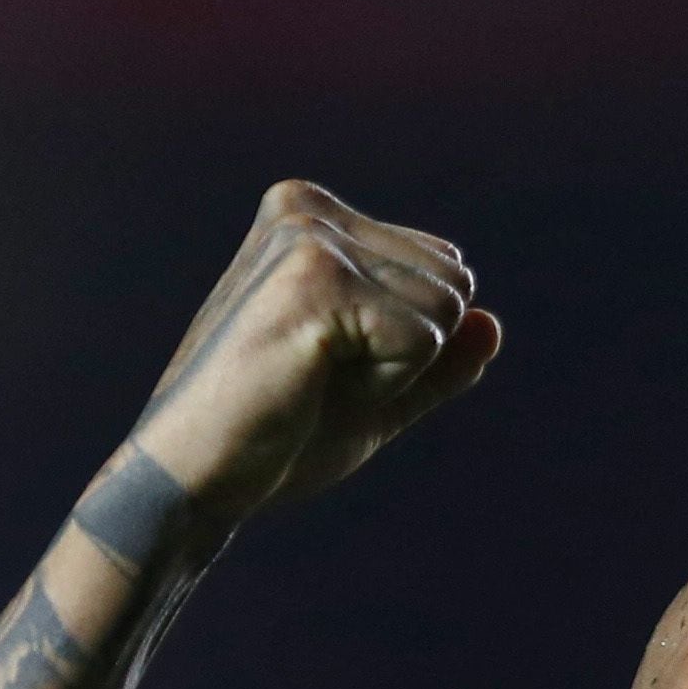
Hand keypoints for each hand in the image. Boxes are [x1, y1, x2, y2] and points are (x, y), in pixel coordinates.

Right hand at [126, 180, 501, 523]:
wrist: (195, 478)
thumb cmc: (274, 439)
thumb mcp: (377, 394)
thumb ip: (438, 361)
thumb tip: (493, 322)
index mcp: (313, 217)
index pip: (443, 267)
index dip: (407, 344)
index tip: (328, 367)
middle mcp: (308, 210)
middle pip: (455, 282)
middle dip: (409, 352)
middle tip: (321, 378)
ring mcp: (310, 237)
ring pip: (446, 309)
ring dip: (394, 370)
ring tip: (312, 380)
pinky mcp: (317, 279)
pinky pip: (425, 340)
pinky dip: (385, 384)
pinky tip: (309, 385)